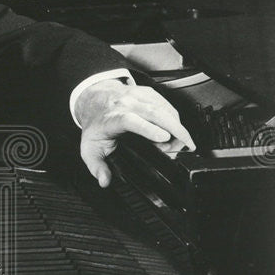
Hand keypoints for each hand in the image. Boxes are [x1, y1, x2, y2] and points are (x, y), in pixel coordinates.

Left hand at [75, 79, 194, 187]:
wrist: (93, 99)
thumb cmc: (95, 124)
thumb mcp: (89, 149)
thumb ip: (96, 167)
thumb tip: (105, 181)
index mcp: (111, 119)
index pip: (130, 121)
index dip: (148, 129)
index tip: (163, 139)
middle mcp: (125, 104)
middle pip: (155, 113)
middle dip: (175, 129)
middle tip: (185, 146)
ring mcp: (137, 96)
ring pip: (164, 108)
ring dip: (177, 126)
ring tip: (178, 143)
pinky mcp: (147, 93)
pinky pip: (167, 105)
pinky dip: (174, 119)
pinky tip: (174, 130)